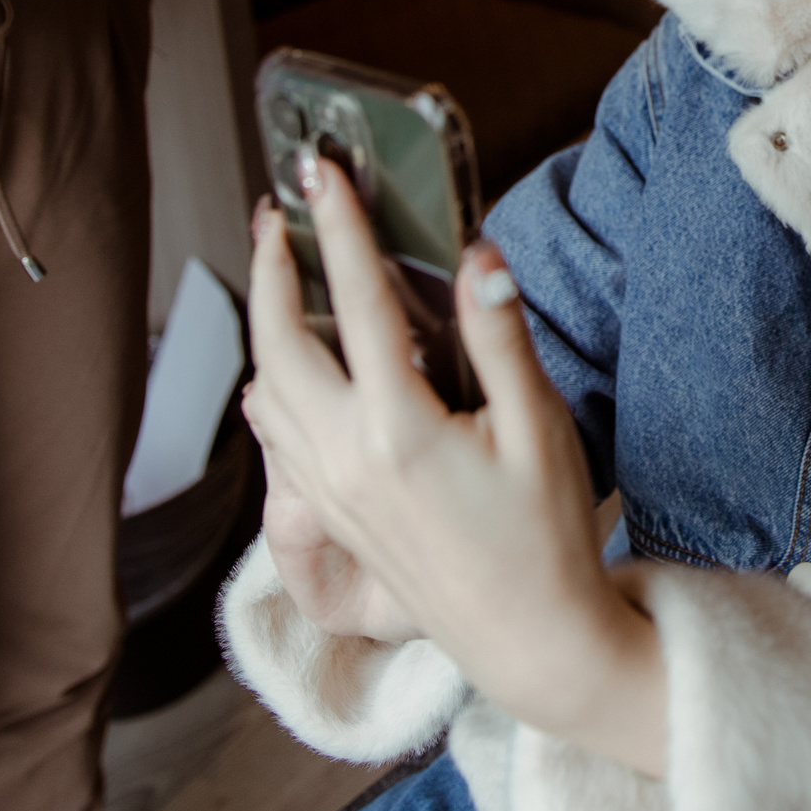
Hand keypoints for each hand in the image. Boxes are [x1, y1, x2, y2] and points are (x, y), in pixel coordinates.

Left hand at [244, 166, 668, 777]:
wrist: (528, 640)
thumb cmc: (546, 536)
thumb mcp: (540, 427)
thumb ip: (501, 337)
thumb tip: (477, 255)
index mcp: (397, 429)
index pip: (355, 301)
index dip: (337, 227)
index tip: (320, 170)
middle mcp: (344, 459)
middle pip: (277, 342)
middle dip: (270, 267)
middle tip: (277, 212)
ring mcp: (329, 492)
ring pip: (266, 390)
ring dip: (264, 322)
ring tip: (279, 271)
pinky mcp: (332, 516)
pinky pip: (276, 437)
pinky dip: (271, 386)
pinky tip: (283, 370)